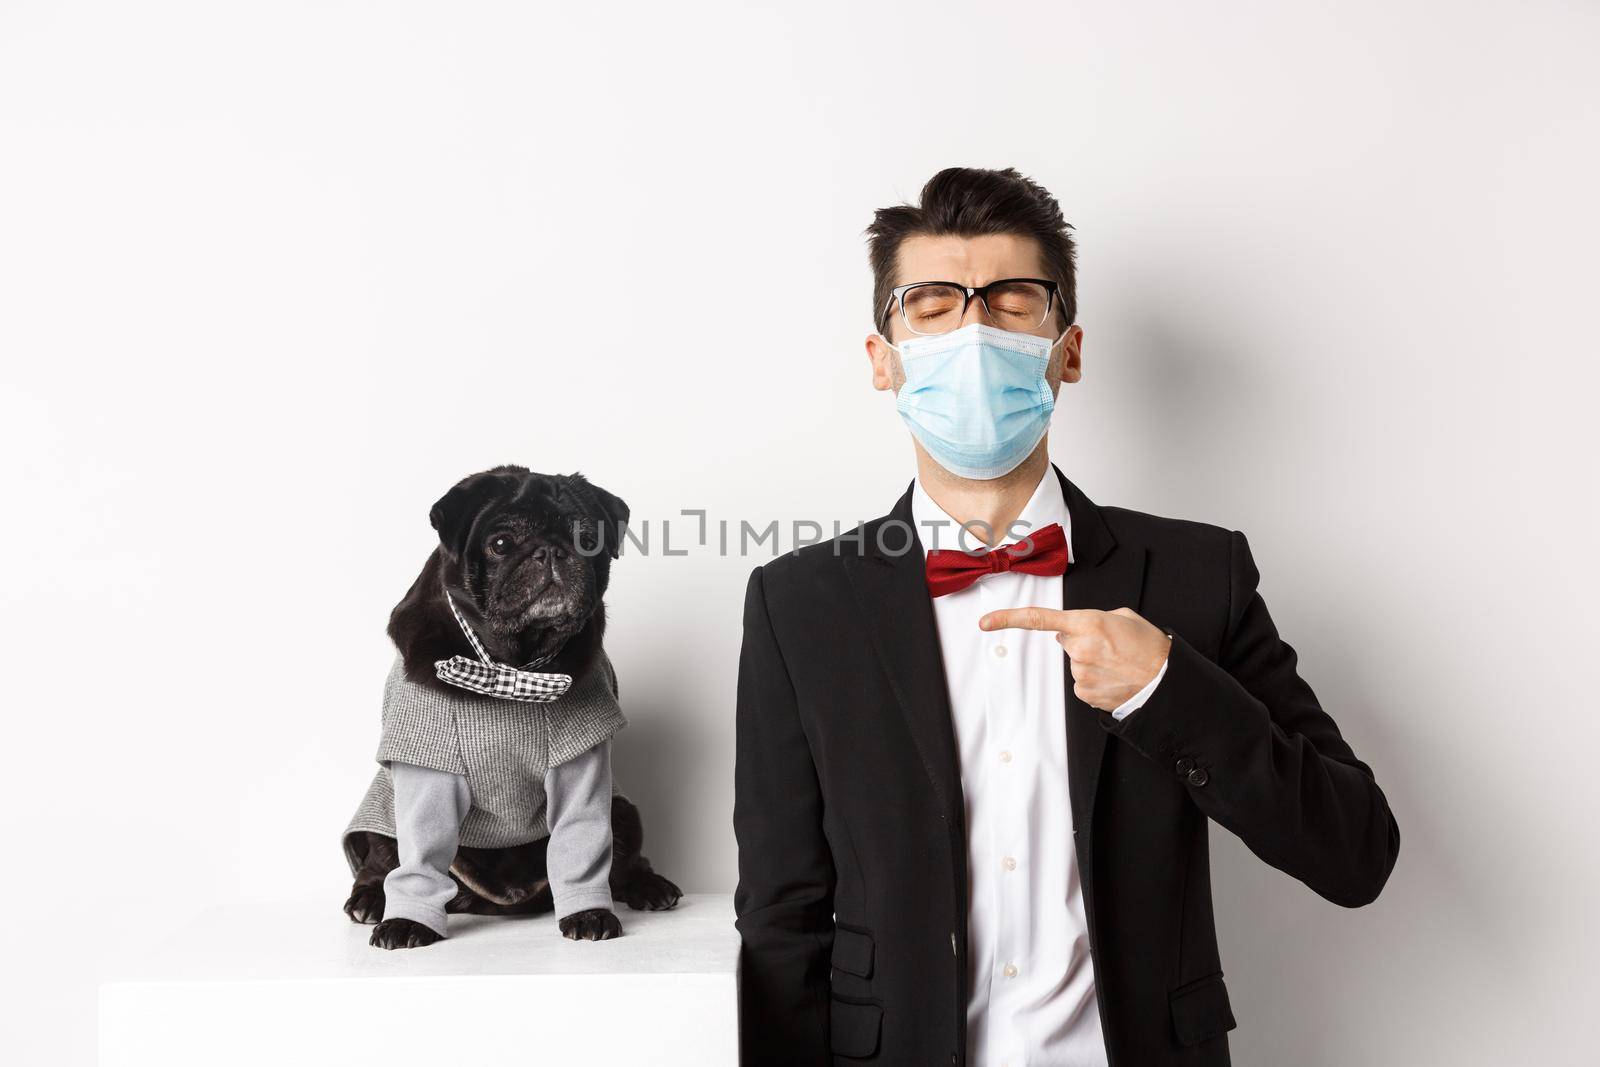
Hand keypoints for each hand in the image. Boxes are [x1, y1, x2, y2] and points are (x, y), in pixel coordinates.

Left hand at [979, 606, 1170, 711]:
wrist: (1166, 680)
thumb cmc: (1148, 646)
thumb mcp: (1123, 617)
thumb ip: (1092, 618)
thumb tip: (1072, 631)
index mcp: (1088, 623)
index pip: (1039, 619)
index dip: (1008, 619)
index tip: (985, 622)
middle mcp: (1080, 648)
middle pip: (1067, 642)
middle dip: (1083, 641)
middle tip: (1111, 645)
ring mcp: (1080, 673)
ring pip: (1076, 663)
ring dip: (1092, 662)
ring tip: (1118, 663)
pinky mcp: (1084, 693)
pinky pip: (1082, 682)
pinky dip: (1096, 680)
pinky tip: (1114, 678)